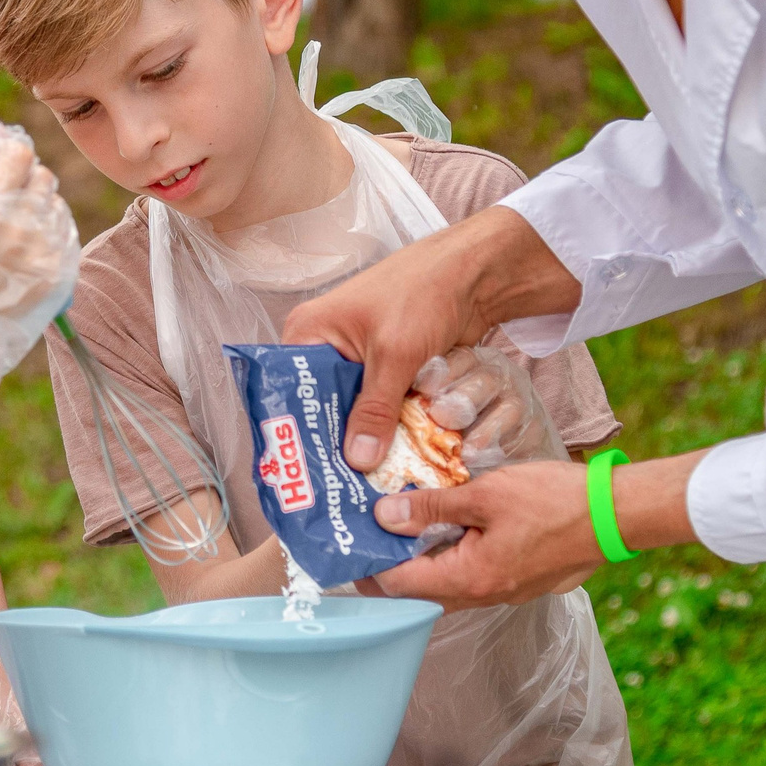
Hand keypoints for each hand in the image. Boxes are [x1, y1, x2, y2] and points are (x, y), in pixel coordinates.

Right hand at [0, 123, 78, 447]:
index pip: (18, 155)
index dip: (10, 152)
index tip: (2, 159)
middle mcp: (14, 233)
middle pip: (43, 176)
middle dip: (25, 179)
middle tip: (7, 194)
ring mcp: (38, 256)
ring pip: (55, 203)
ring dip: (37, 205)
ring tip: (13, 225)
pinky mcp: (55, 275)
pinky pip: (63, 231)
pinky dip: (47, 231)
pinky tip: (24, 246)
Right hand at [283, 205, 579, 472]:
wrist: (475, 273)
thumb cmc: (423, 293)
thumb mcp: (395, 353)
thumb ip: (374, 409)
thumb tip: (357, 462)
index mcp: (309, 333)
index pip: (290, 392)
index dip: (298, 433)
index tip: (306, 476)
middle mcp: (327, 349)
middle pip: (323, 409)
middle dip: (338, 446)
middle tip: (341, 491)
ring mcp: (360, 362)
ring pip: (357, 413)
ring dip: (369, 441)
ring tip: (368, 487)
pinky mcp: (390, 371)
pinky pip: (383, 409)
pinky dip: (392, 429)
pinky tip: (396, 462)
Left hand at [367, 462, 604, 608]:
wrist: (617, 516)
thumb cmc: (555, 501)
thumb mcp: (487, 494)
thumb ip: (433, 507)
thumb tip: (384, 516)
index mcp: (470, 578)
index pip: (401, 586)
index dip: (369, 568)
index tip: (346, 548)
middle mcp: (484, 595)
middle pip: (421, 592)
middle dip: (391, 568)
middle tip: (367, 536)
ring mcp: (504, 591)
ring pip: (447, 585)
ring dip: (421, 562)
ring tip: (399, 527)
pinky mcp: (520, 579)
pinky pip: (472, 576)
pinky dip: (450, 557)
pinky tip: (445, 527)